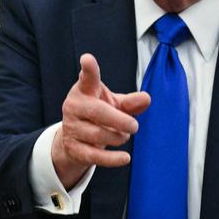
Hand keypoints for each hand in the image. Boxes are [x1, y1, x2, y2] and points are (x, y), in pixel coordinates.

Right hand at [51, 53, 150, 186]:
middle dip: (120, 120)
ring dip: (118, 137)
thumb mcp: (115, 105)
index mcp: (85, 90)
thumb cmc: (98, 115)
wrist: (74, 140)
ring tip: (122, 136)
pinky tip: (125, 158)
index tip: (87, 59)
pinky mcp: (73, 148)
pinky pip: (95, 156)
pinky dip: (112, 159)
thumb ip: (130, 102)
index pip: (87, 78)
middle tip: (135, 126)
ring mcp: (72, 127)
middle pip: (99, 112)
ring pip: (100, 135)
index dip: (88, 69)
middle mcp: (74, 106)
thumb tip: (146, 98)